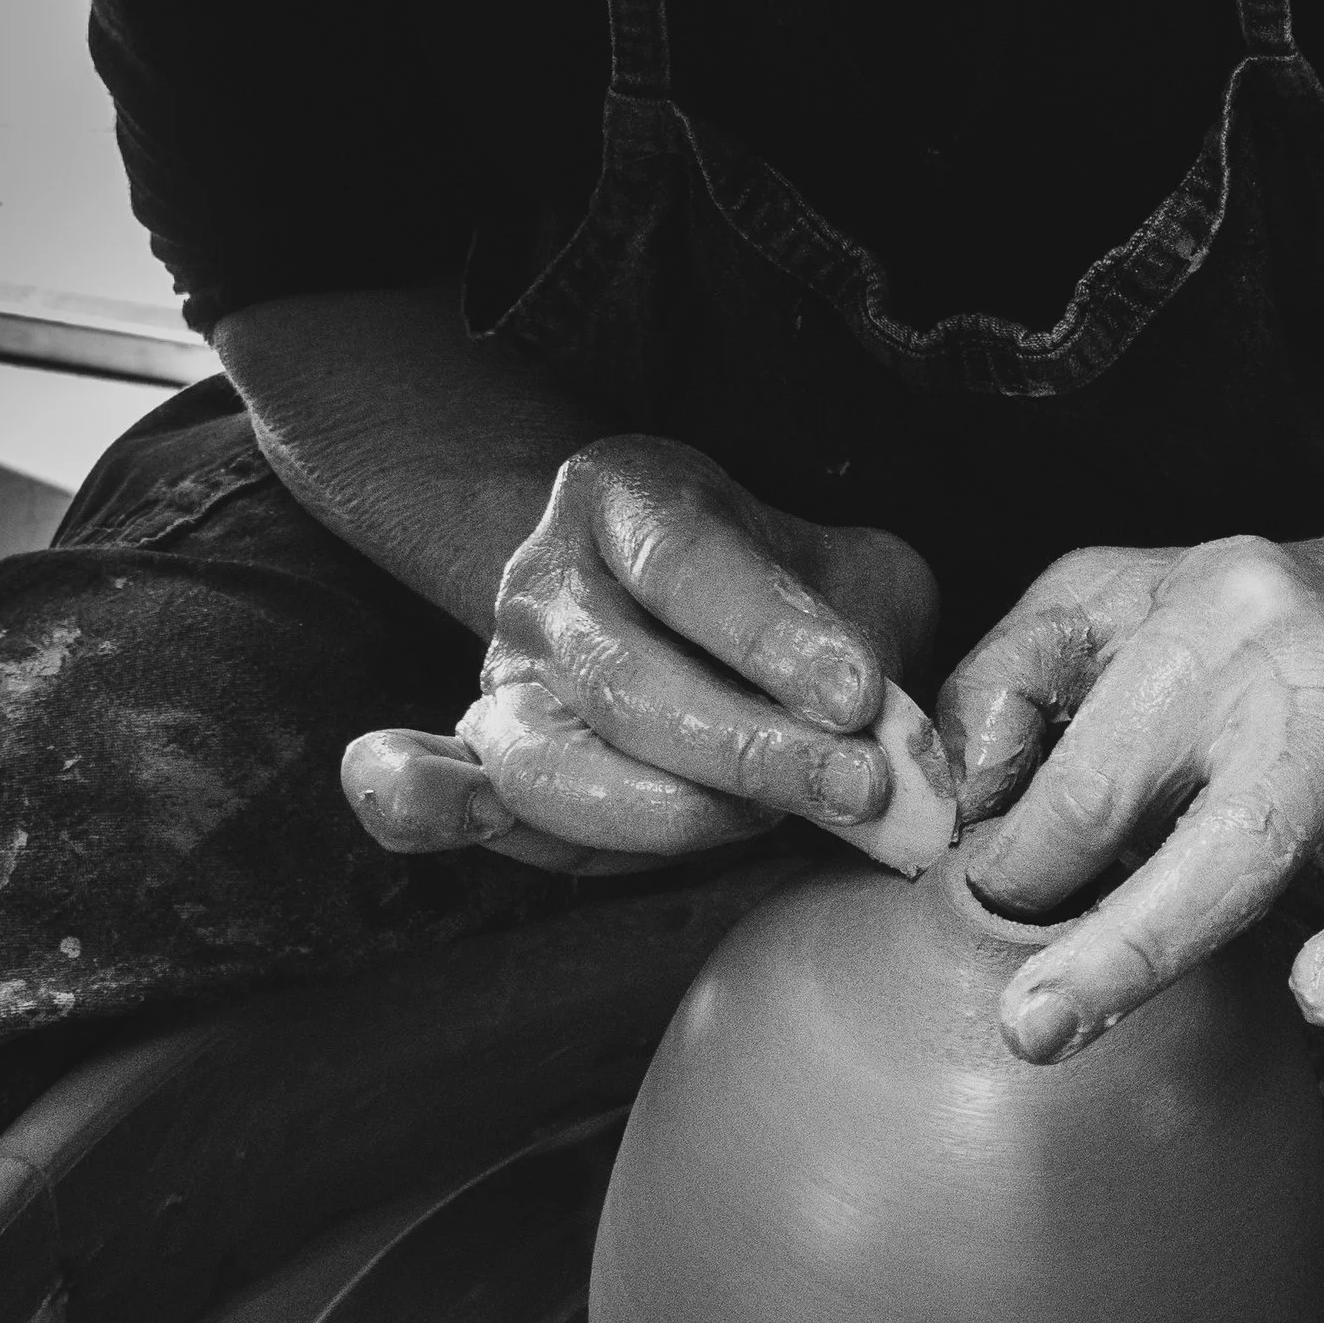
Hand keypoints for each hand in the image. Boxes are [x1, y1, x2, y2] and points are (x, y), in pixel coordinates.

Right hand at [342, 437, 938, 873]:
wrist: (703, 618)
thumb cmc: (793, 595)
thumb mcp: (856, 572)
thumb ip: (877, 636)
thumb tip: (897, 742)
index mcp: (626, 496)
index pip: (690, 566)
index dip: (772, 636)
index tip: (859, 695)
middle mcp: (546, 581)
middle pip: (627, 678)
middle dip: (748, 748)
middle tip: (855, 787)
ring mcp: (503, 676)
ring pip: (551, 761)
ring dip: (664, 813)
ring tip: (761, 826)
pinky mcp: (485, 759)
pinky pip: (434, 789)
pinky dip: (426, 807)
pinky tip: (460, 817)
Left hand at [939, 534, 1323, 1060]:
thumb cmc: (1238, 613)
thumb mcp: (1099, 599)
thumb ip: (1010, 683)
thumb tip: (971, 799)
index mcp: (1208, 623)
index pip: (1093, 773)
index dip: (1024, 863)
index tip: (987, 917)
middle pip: (1240, 830)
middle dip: (1133, 943)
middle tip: (1039, 1026)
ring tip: (1323, 998)